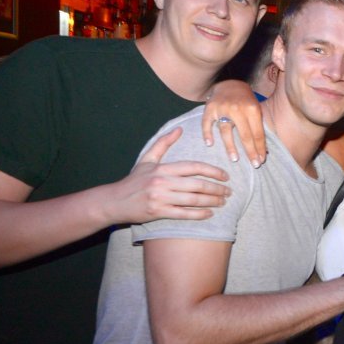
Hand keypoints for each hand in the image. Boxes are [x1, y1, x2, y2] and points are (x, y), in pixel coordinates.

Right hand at [103, 127, 230, 224]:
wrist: (115, 201)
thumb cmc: (134, 180)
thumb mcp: (147, 159)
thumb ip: (163, 143)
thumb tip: (179, 129)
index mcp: (163, 168)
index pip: (193, 167)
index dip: (212, 171)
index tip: (225, 176)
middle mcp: (162, 182)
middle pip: (197, 184)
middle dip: (216, 189)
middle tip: (229, 192)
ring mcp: (161, 198)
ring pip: (193, 200)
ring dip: (211, 201)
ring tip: (223, 202)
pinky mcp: (158, 212)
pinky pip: (184, 214)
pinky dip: (199, 214)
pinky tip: (209, 213)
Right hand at [203, 79, 265, 166]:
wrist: (229, 84)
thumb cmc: (245, 101)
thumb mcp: (256, 109)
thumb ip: (258, 127)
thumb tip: (264, 151)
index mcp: (252, 109)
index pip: (257, 133)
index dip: (260, 148)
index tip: (261, 161)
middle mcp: (237, 109)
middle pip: (245, 135)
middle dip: (250, 152)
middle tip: (254, 165)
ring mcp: (222, 108)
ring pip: (226, 131)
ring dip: (231, 147)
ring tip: (235, 159)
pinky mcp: (209, 108)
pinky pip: (207, 123)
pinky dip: (207, 133)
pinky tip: (209, 144)